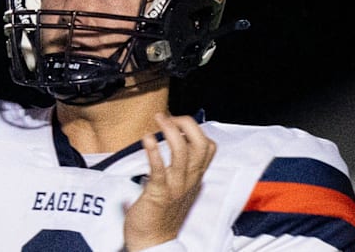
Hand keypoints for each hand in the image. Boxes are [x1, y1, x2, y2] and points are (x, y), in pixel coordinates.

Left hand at [123, 113, 215, 250]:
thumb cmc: (161, 214)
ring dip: (170, 131)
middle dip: (186, 124)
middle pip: (200, 144)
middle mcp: (189, 180)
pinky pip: (160, 170)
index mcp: (194, 177)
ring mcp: (176, 187)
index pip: (208, 147)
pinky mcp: (159, 194)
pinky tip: (146, 139)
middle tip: (167, 116)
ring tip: (157, 119)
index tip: (176, 120)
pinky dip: (154, 152)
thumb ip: (175, 171)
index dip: (195, 129)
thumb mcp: (177, 189)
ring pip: (183, 152)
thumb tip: (162, 149)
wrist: (153, 242)